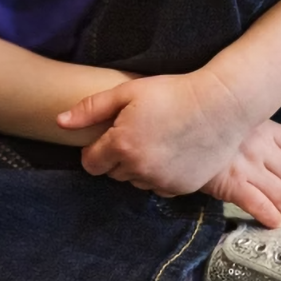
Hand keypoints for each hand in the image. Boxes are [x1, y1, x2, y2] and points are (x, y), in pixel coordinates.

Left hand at [60, 69, 266, 198]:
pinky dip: (158, 176)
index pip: (91, 164)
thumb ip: (89, 109)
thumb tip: (59, 122)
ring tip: (151, 142)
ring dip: (136, 168)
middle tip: (131, 135)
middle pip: (113, 174)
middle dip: (115, 158)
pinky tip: (168, 155)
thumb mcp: (126, 92)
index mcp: (121, 146)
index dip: (93, 151)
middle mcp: (140, 169)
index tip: (104, 138)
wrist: (220, 106)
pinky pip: (159, 188)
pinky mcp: (184, 188)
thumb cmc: (171, 93)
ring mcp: (163, 181)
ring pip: (135, 182)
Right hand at [200, 121, 280, 226]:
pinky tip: (271, 221)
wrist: (166, 126)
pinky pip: (260, 206)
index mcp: (261, 126)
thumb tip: (252, 143)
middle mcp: (258, 145)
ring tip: (278, 212)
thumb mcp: (223, 116)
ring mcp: (245, 165)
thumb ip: (240, 127)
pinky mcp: (231, 183)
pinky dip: (270, 217)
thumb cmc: (194, 122)